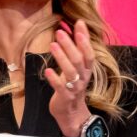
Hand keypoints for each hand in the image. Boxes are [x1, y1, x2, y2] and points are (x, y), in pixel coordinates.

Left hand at [46, 20, 95, 136]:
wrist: (70, 112)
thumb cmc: (71, 85)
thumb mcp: (75, 67)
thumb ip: (75, 49)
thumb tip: (75, 26)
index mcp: (86, 70)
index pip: (88, 52)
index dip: (84, 39)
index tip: (78, 24)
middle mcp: (83, 77)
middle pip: (79, 60)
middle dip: (70, 45)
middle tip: (59, 32)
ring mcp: (75, 87)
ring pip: (70, 71)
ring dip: (61, 58)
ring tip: (52, 45)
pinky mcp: (65, 96)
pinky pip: (60, 87)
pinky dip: (54, 78)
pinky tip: (47, 70)